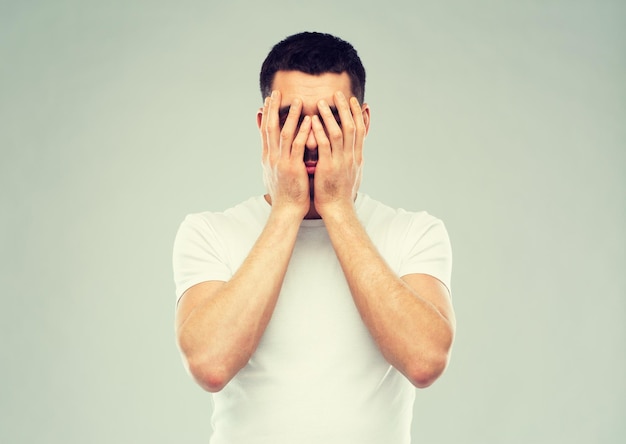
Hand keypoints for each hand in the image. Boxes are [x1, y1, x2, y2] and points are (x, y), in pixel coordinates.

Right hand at [261, 90, 311, 218]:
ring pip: (284, 133)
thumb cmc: (285, 194)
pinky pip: (298, 146)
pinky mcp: (292, 168)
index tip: (268, 100)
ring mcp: (281, 162)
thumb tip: (270, 152)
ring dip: (290, 116)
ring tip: (297, 101)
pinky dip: (303, 132)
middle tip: (276, 92)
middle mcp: (271, 157)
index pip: (264, 131)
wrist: (286, 210)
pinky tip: (308, 121)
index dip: (266, 114)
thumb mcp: (274, 174)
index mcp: (268, 157)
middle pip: (269, 127)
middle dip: (273, 109)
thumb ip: (274, 160)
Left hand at [311, 91, 365, 216]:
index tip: (353, 100)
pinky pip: (325, 145)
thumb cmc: (341, 192)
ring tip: (322, 102)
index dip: (357, 114)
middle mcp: (352, 156)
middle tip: (338, 93)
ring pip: (338, 133)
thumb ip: (352, 158)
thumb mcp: (352, 172)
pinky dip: (320, 131)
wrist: (338, 209)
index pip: (361, 130)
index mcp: (357, 156)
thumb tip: (356, 150)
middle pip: (352, 126)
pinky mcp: (329, 167)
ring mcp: (341, 162)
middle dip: (345, 109)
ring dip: (331, 116)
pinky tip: (313, 120)